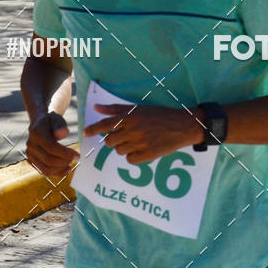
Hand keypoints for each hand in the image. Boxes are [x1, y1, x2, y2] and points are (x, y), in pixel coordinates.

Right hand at [26, 111, 79, 176]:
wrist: (39, 124)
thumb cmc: (51, 121)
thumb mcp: (57, 119)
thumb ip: (60, 126)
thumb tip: (64, 133)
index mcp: (36, 133)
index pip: (51, 147)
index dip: (65, 153)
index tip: (77, 155)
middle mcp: (30, 145)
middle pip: (48, 160)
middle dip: (64, 162)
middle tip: (76, 159)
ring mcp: (29, 154)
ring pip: (46, 169)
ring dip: (61, 169)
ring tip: (71, 164)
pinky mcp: (31, 161)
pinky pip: (44, 171)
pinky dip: (56, 173)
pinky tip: (66, 169)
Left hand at [83, 104, 202, 163]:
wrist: (182, 126)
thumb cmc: (159, 115)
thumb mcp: (138, 108)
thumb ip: (116, 109)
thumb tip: (97, 108)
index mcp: (130, 117)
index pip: (106, 124)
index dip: (93, 129)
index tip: (85, 134)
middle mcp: (134, 130)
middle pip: (110, 141)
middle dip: (113, 140)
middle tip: (123, 137)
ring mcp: (141, 143)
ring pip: (120, 151)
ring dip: (124, 148)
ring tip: (136, 141)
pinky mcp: (148, 155)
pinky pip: (130, 160)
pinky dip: (133, 156)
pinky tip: (141, 149)